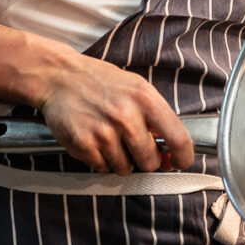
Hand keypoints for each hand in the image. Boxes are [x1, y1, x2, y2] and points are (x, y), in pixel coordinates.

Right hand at [40, 54, 194, 174]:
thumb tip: (170, 147)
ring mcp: (105, 132)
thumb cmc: (100, 81)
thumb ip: (155, 115)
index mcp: (146, 98)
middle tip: (134, 145)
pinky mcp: (84, 144)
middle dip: (145, 159)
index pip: (178, 138)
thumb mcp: (136, 87)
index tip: (179, 162)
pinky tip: (95, 139)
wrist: (61, 76)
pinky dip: (101, 160)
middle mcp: (127, 115)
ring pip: (125, 168)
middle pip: (150, 161)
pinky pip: (102, 168)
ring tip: (110, 136)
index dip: (182, 157)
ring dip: (120, 159)